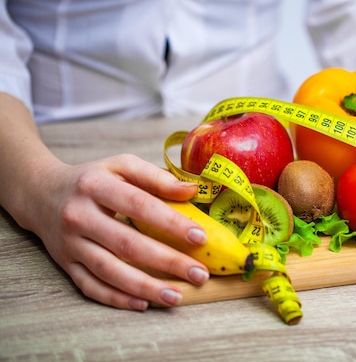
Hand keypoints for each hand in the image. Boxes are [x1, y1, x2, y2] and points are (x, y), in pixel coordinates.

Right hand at [19, 154, 209, 309]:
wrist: (41, 193)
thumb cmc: (92, 179)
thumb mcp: (121, 166)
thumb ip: (156, 177)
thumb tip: (192, 190)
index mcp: (96, 186)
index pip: (139, 205)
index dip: (170, 222)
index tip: (200, 237)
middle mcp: (79, 216)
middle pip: (127, 244)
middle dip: (167, 261)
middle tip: (199, 274)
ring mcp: (70, 244)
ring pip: (109, 271)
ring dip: (145, 287)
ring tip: (177, 296)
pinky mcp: (65, 264)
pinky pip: (91, 287)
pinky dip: (117, 298)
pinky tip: (144, 304)